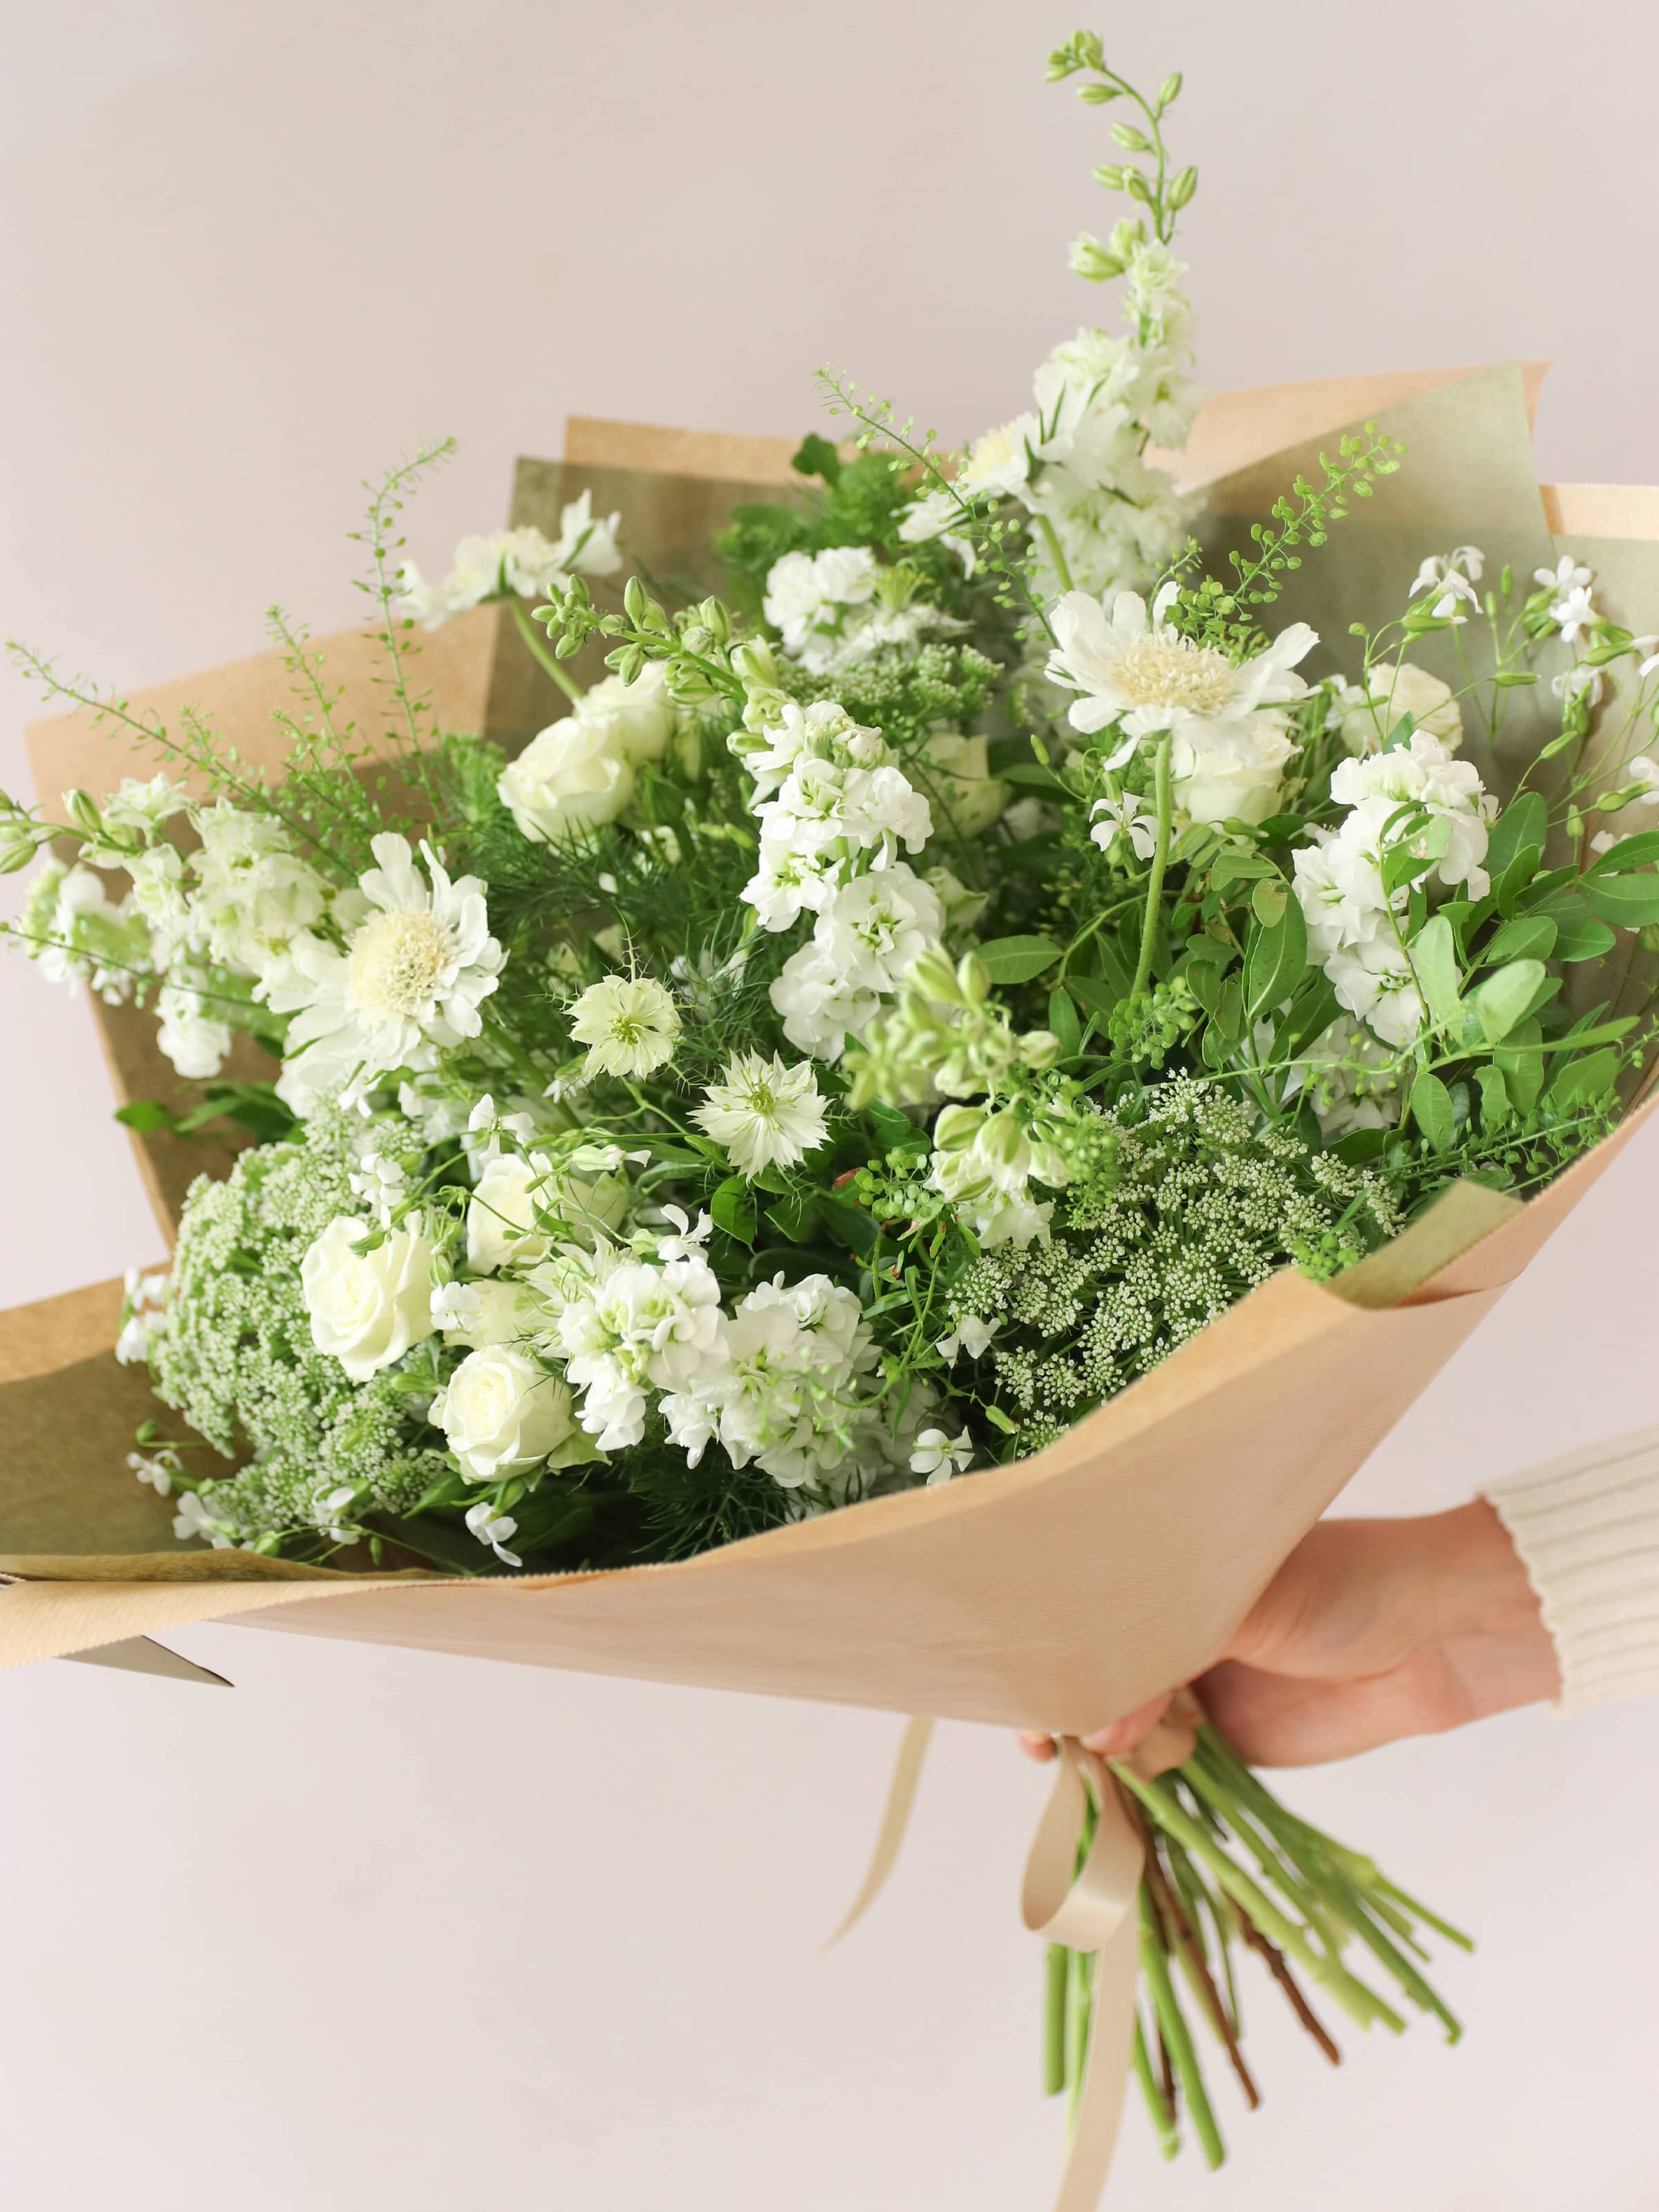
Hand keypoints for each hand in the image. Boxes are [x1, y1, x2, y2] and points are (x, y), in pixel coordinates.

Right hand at [1020, 1501, 1559, 1768]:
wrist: (1435, 1637)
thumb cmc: (1343, 1584)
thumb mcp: (1242, 1601)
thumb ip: (1166, 1654)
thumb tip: (1099, 1730)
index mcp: (1168, 1573)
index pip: (1085, 1608)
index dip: (1048, 1646)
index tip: (1018, 1681)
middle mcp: (1171, 1630)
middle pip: (1094, 1675)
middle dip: (1060, 1710)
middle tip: (1041, 1744)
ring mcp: (1196, 1689)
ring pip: (1122, 1732)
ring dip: (1093, 1760)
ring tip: (1073, 1778)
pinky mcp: (1228, 1747)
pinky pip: (1168, 1776)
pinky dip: (1136, 1794)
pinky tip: (1112, 1806)